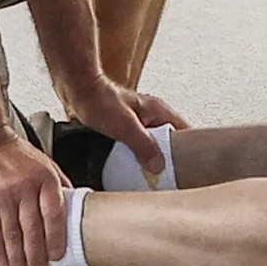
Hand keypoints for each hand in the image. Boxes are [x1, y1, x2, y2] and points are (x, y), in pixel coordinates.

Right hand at [0, 130, 71, 265]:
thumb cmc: (15, 154)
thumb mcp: (45, 163)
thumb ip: (59, 186)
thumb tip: (74, 209)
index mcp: (45, 178)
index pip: (55, 214)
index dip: (56, 239)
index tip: (57, 257)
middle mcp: (24, 187)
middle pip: (33, 230)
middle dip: (36, 258)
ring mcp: (2, 195)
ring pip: (12, 236)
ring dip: (17, 262)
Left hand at [65, 76, 187, 188]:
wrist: (77, 90)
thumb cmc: (99, 99)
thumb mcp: (126, 126)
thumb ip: (144, 146)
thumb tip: (158, 165)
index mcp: (158, 111)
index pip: (185, 131)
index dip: (189, 148)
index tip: (188, 166)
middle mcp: (150, 116)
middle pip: (168, 142)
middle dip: (166, 158)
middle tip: (164, 175)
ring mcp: (137, 122)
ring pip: (150, 145)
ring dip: (147, 159)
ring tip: (145, 173)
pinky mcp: (123, 128)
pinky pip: (135, 146)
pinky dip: (133, 157)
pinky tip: (127, 166)